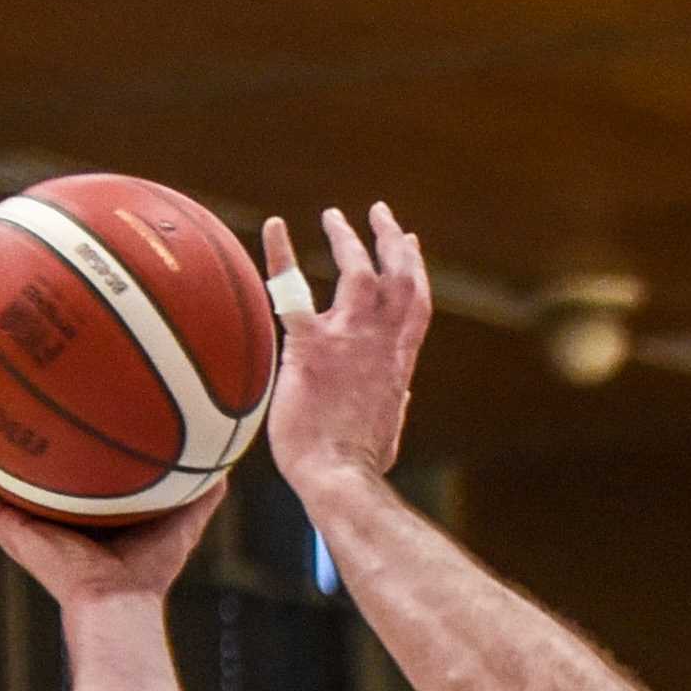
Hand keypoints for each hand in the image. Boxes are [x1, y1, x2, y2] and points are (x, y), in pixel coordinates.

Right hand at [0, 426, 226, 611]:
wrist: (118, 604)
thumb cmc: (149, 572)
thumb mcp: (181, 516)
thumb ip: (202, 488)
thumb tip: (229, 454)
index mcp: (79, 507)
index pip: (64, 463)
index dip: (57, 433)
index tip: (51, 394)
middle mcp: (45, 510)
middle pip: (21, 461)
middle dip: (8, 425)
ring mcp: (21, 518)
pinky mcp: (6, 528)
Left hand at [263, 203, 432, 490]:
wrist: (338, 477)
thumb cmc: (357, 464)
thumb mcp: (389, 429)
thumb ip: (395, 403)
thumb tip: (403, 393)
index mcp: (398, 362)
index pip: (415, 304)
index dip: (415, 269)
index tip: (410, 243)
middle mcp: (380, 343)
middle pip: (398, 278)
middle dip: (392, 240)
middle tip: (380, 213)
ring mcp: (348, 343)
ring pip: (358, 273)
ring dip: (348, 240)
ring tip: (333, 216)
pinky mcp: (311, 349)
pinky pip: (293, 290)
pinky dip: (281, 255)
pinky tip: (275, 227)